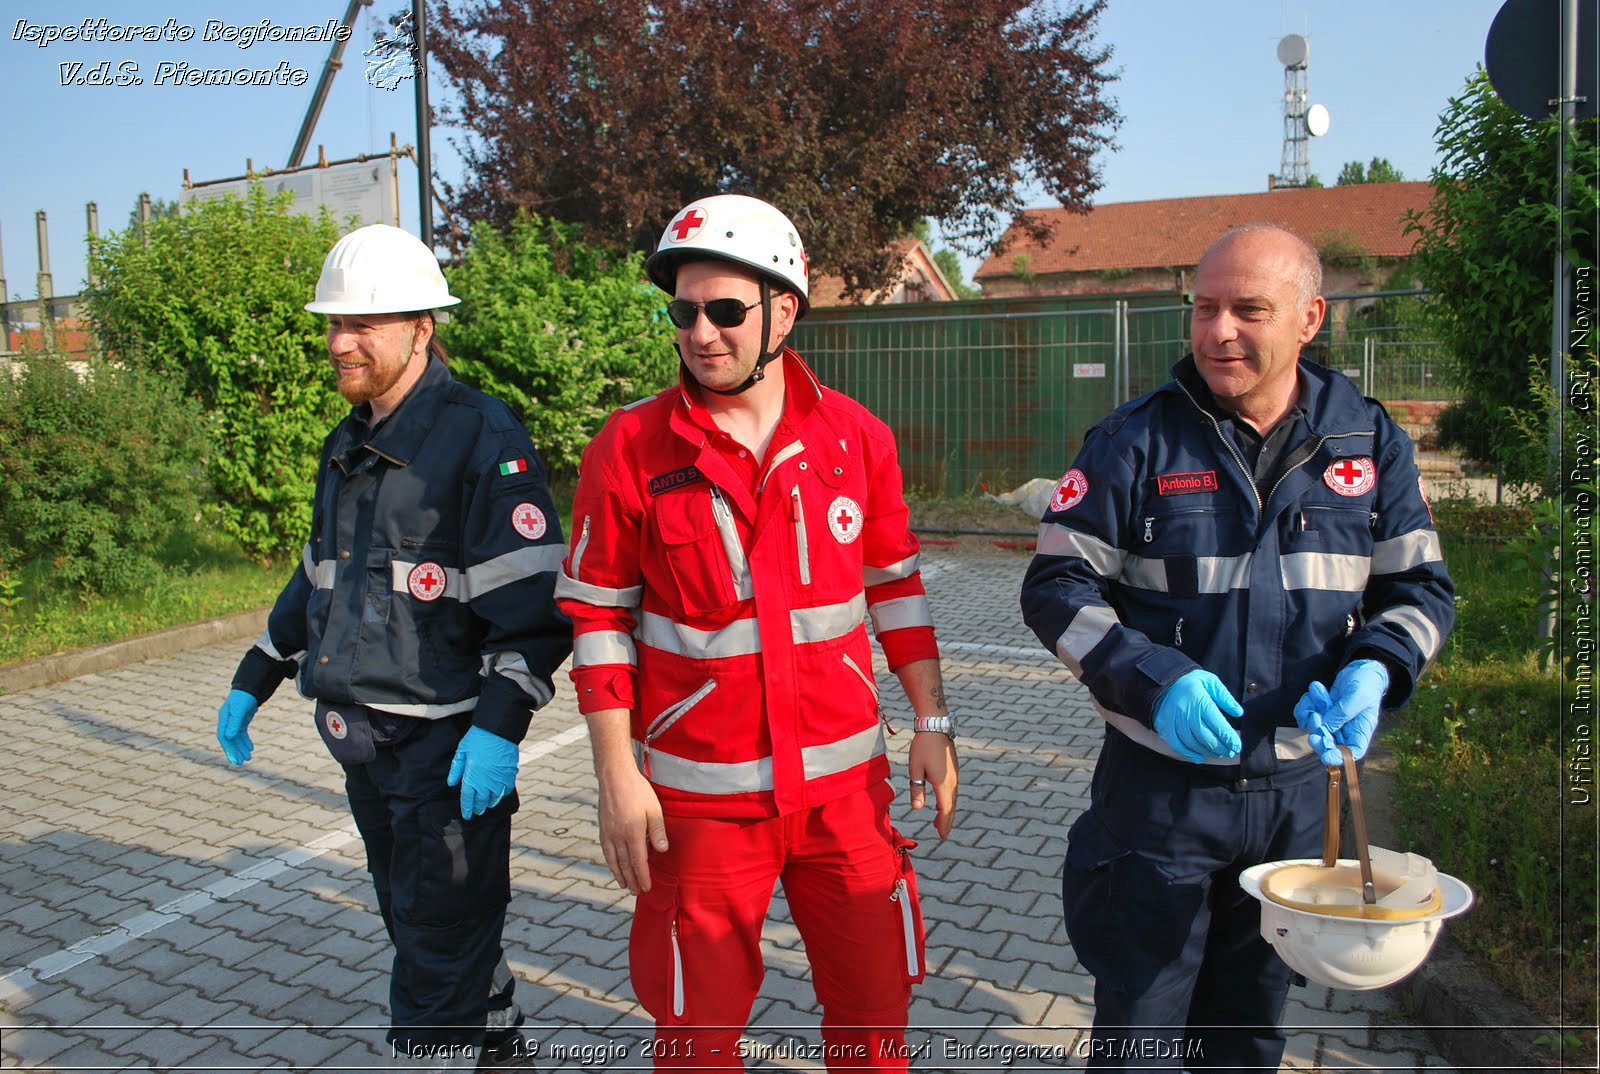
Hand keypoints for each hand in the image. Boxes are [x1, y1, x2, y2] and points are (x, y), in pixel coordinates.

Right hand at [217, 689, 259, 765]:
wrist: (250, 689)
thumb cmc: (243, 698)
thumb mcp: (239, 710)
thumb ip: (234, 723)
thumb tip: (229, 737)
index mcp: (223, 719)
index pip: (223, 737)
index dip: (228, 748)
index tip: (234, 758)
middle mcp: (226, 722)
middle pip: (229, 740)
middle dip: (234, 752)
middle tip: (240, 763)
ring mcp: (233, 722)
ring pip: (236, 739)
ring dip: (241, 748)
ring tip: (247, 758)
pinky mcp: (240, 722)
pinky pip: (241, 734)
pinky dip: (245, 742)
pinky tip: (250, 748)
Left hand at [447, 726, 519, 819]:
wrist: (498, 730)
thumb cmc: (477, 739)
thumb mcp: (462, 752)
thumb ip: (456, 769)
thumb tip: (451, 783)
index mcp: (471, 777)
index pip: (468, 798)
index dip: (466, 808)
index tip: (466, 815)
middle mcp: (485, 782)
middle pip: (481, 801)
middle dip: (478, 807)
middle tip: (476, 811)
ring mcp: (499, 780)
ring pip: (494, 798)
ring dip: (490, 803)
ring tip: (487, 805)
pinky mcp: (509, 775)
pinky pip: (506, 790)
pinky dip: (502, 794)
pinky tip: (499, 794)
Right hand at [595, 762, 667, 894]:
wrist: (615, 776)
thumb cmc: (638, 791)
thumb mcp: (654, 809)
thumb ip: (658, 831)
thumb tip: (662, 851)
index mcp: (634, 833)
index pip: (639, 862)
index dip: (643, 876)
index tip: (646, 888)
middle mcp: (618, 836)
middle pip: (625, 865)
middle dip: (632, 880)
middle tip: (637, 893)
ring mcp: (608, 833)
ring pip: (614, 860)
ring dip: (620, 875)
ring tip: (625, 885)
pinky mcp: (602, 828)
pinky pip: (606, 851)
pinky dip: (610, 863)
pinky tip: (614, 867)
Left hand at [908, 731, 958, 839]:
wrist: (936, 726)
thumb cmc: (922, 747)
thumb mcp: (915, 768)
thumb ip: (916, 789)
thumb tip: (918, 809)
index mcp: (942, 783)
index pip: (945, 809)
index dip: (943, 823)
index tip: (941, 836)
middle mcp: (952, 781)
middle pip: (951, 806)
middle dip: (947, 821)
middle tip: (942, 834)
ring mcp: (955, 775)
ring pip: (953, 799)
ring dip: (948, 812)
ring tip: (941, 822)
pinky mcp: (954, 770)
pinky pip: (953, 791)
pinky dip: (950, 801)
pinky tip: (944, 802)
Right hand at [1153, 670, 1242, 763]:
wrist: (1163, 681)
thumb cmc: (1190, 681)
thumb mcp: (1210, 681)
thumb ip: (1225, 697)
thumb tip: (1238, 712)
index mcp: (1199, 700)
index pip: (1217, 724)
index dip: (1228, 738)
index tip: (1237, 746)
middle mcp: (1186, 712)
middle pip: (1206, 736)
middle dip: (1221, 748)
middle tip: (1230, 752)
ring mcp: (1174, 721)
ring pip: (1193, 743)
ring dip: (1208, 751)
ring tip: (1218, 754)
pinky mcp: (1164, 727)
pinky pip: (1177, 745)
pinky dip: (1189, 754)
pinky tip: (1199, 758)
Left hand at [1296, 660, 1387, 764]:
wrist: (1359, 671)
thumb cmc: (1365, 684)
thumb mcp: (1357, 697)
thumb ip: (1342, 713)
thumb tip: (1325, 728)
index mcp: (1360, 733)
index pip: (1350, 753)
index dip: (1337, 757)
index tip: (1326, 756)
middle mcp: (1344, 732)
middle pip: (1326, 746)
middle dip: (1317, 735)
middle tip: (1315, 718)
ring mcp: (1330, 723)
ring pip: (1311, 729)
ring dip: (1309, 713)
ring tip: (1318, 694)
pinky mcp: (1320, 713)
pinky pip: (1305, 715)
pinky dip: (1306, 704)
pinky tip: (1315, 691)